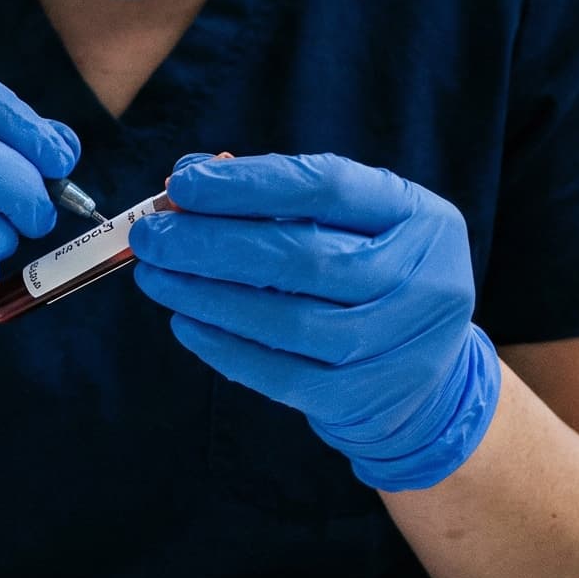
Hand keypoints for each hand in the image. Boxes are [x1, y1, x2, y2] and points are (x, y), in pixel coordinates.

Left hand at [127, 153, 500, 490]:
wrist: (426, 377)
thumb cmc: (372, 275)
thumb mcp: (350, 222)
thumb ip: (277, 197)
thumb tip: (188, 179)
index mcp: (419, 218)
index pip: (327, 187)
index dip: (248, 184)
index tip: (184, 184)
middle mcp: (423, 281)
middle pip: (303, 257)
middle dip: (212, 243)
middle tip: (152, 235)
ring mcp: (398, 346)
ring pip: (287, 321)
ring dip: (206, 296)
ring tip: (156, 277)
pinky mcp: (364, 398)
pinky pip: (280, 374)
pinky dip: (224, 347)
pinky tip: (186, 322)